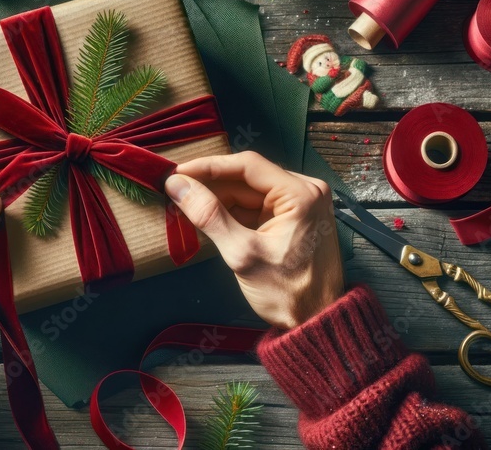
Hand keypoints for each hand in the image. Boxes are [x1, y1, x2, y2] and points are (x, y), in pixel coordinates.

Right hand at [165, 152, 343, 328]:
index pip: (247, 166)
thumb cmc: (286, 293)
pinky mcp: (290, 219)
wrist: (317, 323)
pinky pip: (254, 207)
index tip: (175, 172)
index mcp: (301, 193)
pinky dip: (229, 212)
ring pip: (247, 192)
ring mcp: (298, 205)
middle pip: (246, 178)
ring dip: (216, 199)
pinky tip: (204, 216)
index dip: (207, 166)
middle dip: (209, 185)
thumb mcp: (242, 254)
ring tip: (183, 204)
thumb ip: (209, 215)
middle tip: (173, 191)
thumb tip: (176, 185)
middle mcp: (304, 190)